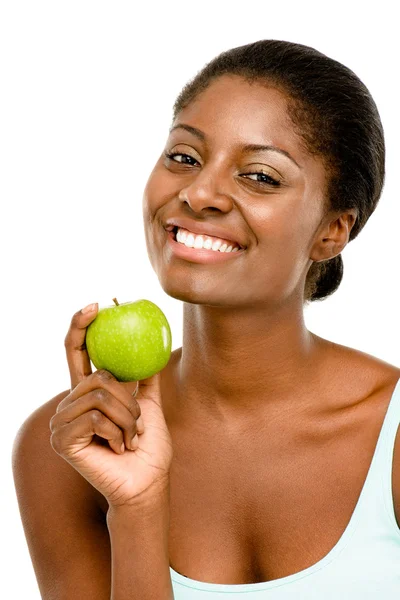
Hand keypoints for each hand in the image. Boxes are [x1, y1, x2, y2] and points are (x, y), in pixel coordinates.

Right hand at [49, 303, 173, 507]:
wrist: (147, 482)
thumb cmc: (148, 447)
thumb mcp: (150, 404)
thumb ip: (146, 376)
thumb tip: (155, 343)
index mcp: (88, 392)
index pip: (77, 351)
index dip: (82, 325)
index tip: (98, 304)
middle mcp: (70, 404)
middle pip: (97, 375)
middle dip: (128, 398)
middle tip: (138, 421)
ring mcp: (63, 422)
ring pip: (99, 394)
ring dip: (127, 417)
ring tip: (132, 437)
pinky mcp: (63, 439)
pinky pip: (96, 416)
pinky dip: (118, 430)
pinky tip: (120, 447)